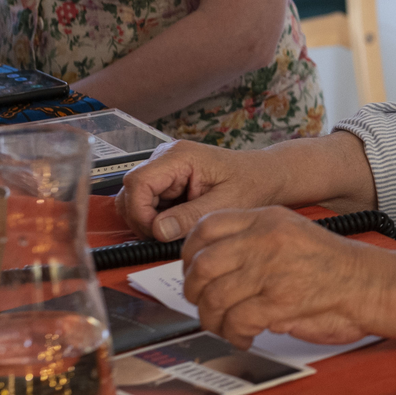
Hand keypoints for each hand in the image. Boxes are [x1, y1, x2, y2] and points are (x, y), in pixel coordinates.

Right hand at [118, 138, 288, 240]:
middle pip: (130, 192)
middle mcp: (166, 158)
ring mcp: (164, 168)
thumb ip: (191, 216)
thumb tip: (158, 230)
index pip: (138, 182)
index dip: (140, 212)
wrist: (265, 176)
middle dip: (142, 220)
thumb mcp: (225, 203)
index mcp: (179, 157)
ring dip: (148, 221)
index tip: (157, 234)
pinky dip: (156, 218)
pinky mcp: (167, 180)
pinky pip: (147, 202)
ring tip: (175, 231)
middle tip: (167, 237)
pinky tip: (178, 224)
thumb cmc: (251, 183)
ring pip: (134, 199)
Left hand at [180, 207, 388, 348]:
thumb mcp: (293, 233)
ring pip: (214, 297)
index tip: (191, 273)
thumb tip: (213, 269)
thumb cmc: (336, 267)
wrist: (372, 284)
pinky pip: (237, 321)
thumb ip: (255, 241)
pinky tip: (245, 337)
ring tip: (225, 327)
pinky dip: (234, 335)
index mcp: (268, 218)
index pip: (206, 226)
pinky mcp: (280, 300)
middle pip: (202, 264)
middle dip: (194, 293)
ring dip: (213, 320)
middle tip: (203, 305)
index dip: (188, 254)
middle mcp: (266, 239)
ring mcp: (272, 268)